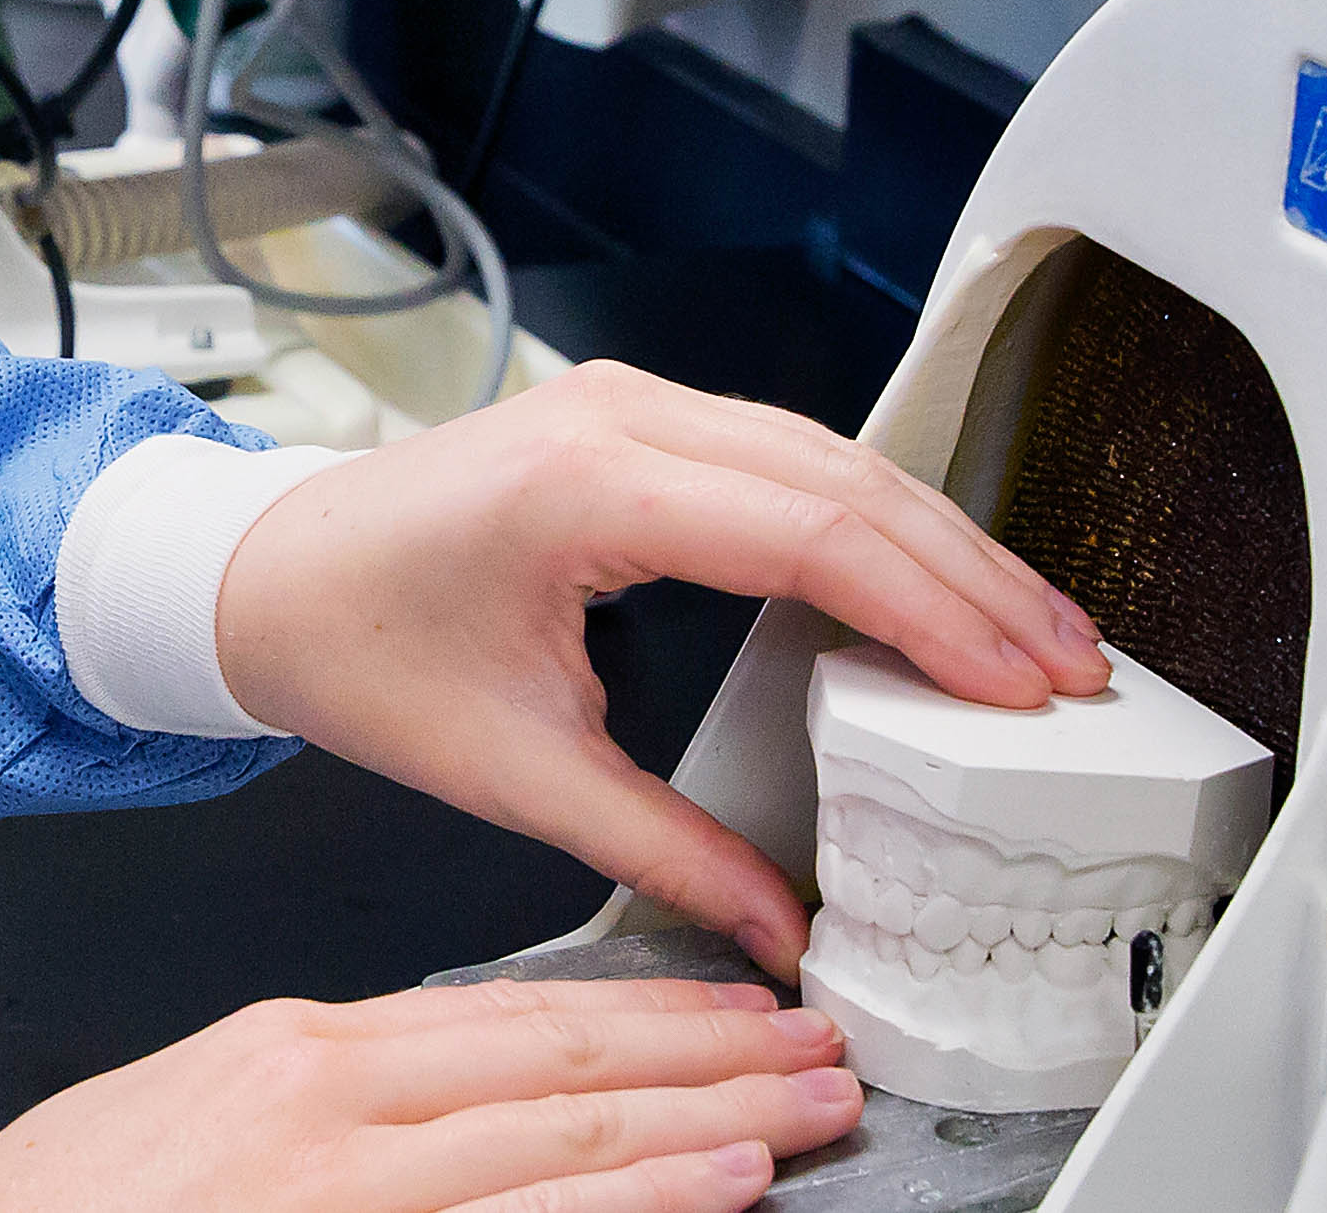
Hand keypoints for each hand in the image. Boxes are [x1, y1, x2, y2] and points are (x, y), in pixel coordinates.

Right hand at [0, 978, 862, 1212]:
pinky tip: (721, 1185)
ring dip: (717, 1114)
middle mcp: (333, 1100)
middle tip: (822, 1045)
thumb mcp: (187, 1118)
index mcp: (293, 1051)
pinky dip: (638, 1198)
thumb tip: (439, 1105)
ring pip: (574, 1128)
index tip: (728, 1009)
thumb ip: (315, 1100)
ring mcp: (352, 1183)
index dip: (639, 1009)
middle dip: (712, 1051)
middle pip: (565, 1056)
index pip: (507, 1013)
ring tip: (815, 1105)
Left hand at [215, 364, 1107, 976]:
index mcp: (585, 485)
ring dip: (941, 544)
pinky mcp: (633, 418)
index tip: (1019, 686)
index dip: (937, 611)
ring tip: (1035, 634)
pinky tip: (936, 581)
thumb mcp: (512, 770)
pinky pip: (788, 454)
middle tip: (1071, 673)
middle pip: (850, 483)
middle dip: (975, 580)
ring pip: (834, 456)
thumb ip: (660, 848)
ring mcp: (628, 401)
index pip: (815, 534)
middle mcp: (618, 416)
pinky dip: (877, 519)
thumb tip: (776, 924)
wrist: (256, 571)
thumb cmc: (354, 644)